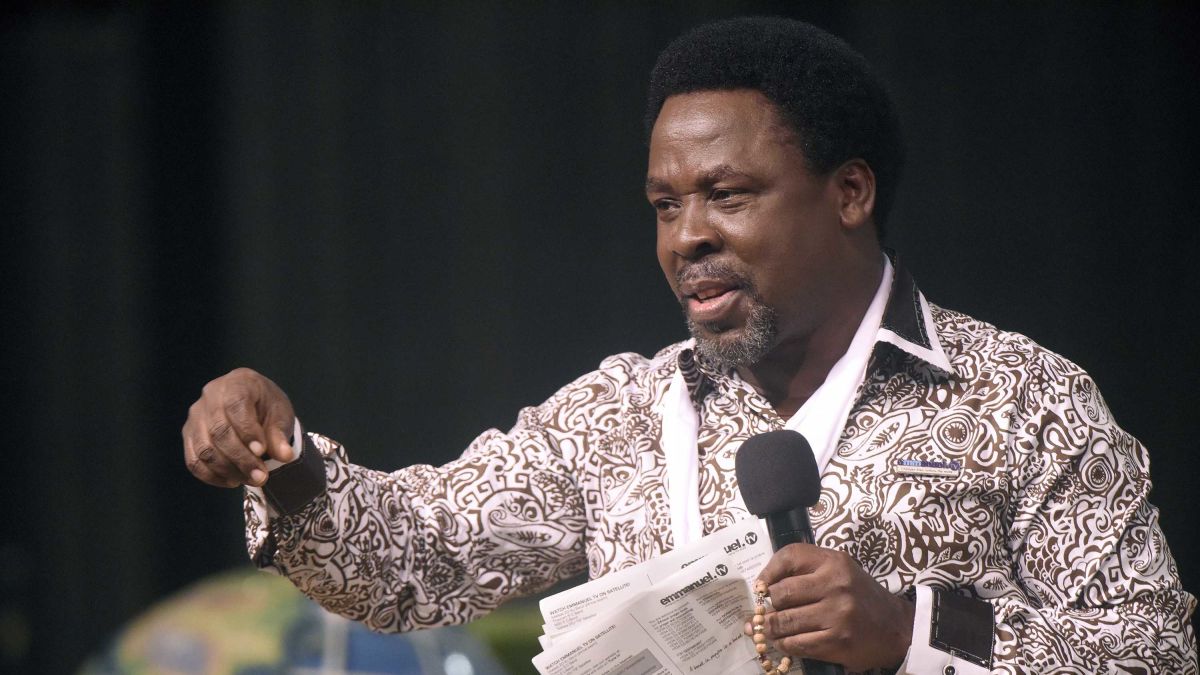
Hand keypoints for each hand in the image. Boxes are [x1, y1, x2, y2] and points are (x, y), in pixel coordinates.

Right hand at [182, 367, 295, 487]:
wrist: (251, 404)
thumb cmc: (266, 406)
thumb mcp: (280, 414)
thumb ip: (280, 434)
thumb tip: (285, 456)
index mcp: (237, 383)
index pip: (236, 406)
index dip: (248, 431)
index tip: (262, 451)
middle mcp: (210, 396)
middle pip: (219, 431)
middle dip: (241, 458)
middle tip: (260, 476)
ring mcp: (196, 416)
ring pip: (205, 448)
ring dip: (228, 470)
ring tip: (251, 480)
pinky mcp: (189, 435)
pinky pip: (194, 460)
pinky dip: (212, 476)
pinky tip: (233, 481)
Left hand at [749, 543, 913, 670]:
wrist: (897, 627)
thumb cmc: (860, 596)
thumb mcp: (840, 570)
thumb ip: (808, 571)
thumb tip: (763, 586)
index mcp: (834, 562)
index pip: (789, 556)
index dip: (767, 572)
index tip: (761, 586)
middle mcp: (836, 585)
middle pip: (781, 593)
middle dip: (767, 605)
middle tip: (764, 612)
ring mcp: (837, 615)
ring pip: (785, 622)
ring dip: (770, 628)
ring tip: (767, 629)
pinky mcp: (838, 642)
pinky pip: (797, 644)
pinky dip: (784, 645)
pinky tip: (784, 642)